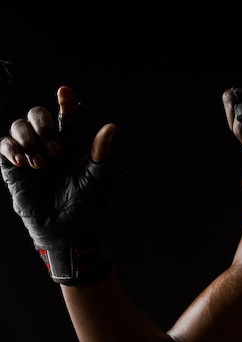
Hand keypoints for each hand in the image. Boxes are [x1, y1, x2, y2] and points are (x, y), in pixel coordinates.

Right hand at [0, 86, 115, 284]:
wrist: (68, 228)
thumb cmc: (88, 203)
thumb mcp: (98, 176)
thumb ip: (101, 151)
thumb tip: (111, 126)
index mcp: (73, 142)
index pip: (68, 114)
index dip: (66, 101)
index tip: (64, 92)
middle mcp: (50, 143)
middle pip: (38, 114)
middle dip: (44, 124)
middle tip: (56, 150)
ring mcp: (30, 152)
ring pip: (18, 126)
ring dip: (28, 139)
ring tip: (41, 164)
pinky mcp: (13, 166)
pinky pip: (4, 145)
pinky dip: (11, 148)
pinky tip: (24, 162)